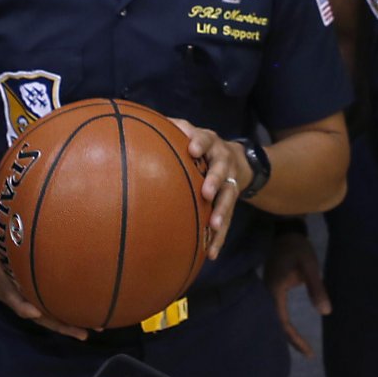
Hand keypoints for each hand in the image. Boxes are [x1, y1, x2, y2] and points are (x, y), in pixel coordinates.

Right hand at [0, 197, 86, 338]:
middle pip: (36, 314)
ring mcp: (23, 299)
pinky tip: (88, 318)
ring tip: (94, 329)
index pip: (11, 295)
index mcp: (0, 280)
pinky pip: (48, 311)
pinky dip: (65, 316)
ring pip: (45, 317)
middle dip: (58, 324)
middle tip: (82, 332)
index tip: (34, 311)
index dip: (22, 303)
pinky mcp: (30, 298)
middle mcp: (14, 294)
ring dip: (67, 325)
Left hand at [167, 119, 246, 258]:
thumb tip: (139, 122)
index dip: (199, 142)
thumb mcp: (190, 132)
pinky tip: (211, 254)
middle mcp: (223, 161)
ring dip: (222, 211)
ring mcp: (230, 182)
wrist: (237, 159)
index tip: (192, 149)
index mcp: (210, 143)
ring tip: (214, 225)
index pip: (205, 139)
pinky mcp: (231, 202)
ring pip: (229, 197)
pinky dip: (219, 238)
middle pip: (222, 170)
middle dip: (216, 181)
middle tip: (207, 192)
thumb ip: (172, 128)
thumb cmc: (200, 145)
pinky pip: (227, 221)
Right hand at [264, 230, 330, 356]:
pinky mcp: (271, 288)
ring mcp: (267, 291)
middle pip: (276, 324)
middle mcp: (267, 294)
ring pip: (274, 318)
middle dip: (291, 340)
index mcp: (274, 291)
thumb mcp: (310, 266)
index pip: (283, 323)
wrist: (284, 231)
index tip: (310, 352)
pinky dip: (284, 322)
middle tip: (309, 354)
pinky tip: (292, 326)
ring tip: (302, 345)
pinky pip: (275, 310)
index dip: (296, 339)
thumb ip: (317, 288)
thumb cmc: (297, 248)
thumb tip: (326, 313)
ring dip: (287, 332)